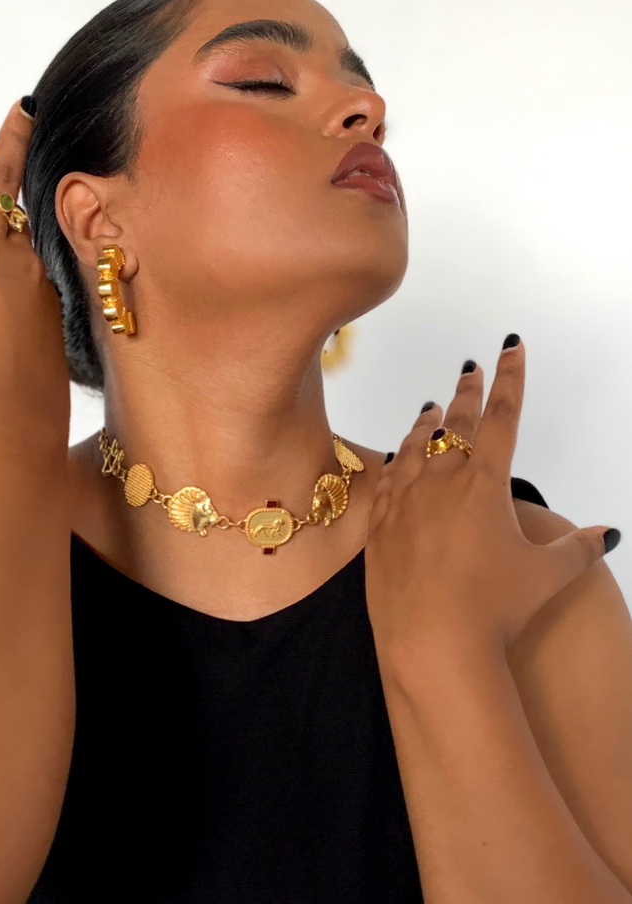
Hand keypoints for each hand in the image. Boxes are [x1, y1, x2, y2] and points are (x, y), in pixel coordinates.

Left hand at [364, 336, 617, 659]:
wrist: (431, 642)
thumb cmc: (494, 608)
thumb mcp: (546, 576)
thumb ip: (578, 549)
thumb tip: (608, 533)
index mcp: (485, 484)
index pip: (503, 417)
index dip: (510, 379)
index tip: (510, 347)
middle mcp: (441, 482)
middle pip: (457, 425)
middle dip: (469, 393)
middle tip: (471, 368)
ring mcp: (405, 501)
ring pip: (415, 447)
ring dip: (427, 423)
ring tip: (432, 407)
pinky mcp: (380, 524)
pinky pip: (387, 479)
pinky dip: (396, 459)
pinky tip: (396, 455)